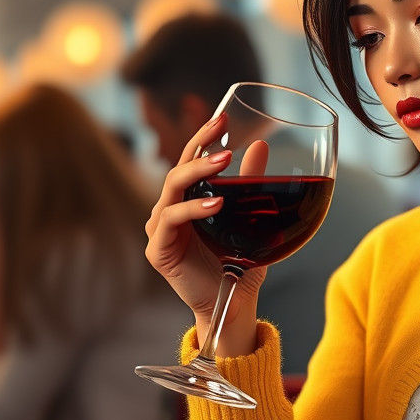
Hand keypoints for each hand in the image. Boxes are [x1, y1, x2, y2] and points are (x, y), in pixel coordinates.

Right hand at [144, 112, 265, 335]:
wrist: (233, 303)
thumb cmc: (239, 262)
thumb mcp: (250, 218)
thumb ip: (250, 183)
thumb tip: (261, 145)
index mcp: (187, 200)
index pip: (190, 160)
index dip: (203, 137)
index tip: (221, 116)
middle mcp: (169, 210)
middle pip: (178, 168)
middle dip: (199, 147)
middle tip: (222, 131)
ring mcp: (160, 229)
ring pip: (171, 189)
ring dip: (197, 172)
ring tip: (224, 163)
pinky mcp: (158, 250)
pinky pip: (170, 219)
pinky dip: (192, 208)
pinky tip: (215, 203)